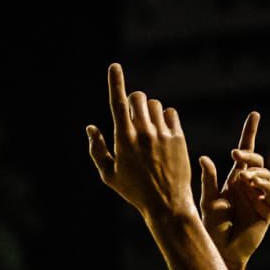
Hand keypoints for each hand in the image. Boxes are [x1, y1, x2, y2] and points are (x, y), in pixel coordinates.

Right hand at [86, 64, 195, 222]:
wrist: (166, 203)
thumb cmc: (134, 191)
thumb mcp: (108, 175)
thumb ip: (96, 149)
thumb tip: (91, 128)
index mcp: (124, 140)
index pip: (118, 103)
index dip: (115, 82)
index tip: (115, 66)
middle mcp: (144, 133)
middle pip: (138, 98)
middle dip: (133, 101)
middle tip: (132, 114)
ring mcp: (163, 134)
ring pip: (154, 105)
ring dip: (148, 111)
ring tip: (148, 128)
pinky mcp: (178, 137)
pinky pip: (170, 114)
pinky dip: (164, 118)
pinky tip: (161, 131)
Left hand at [197, 111, 269, 268]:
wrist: (220, 249)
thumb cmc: (212, 226)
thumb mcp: (207, 200)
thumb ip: (208, 180)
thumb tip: (204, 158)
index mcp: (235, 179)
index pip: (245, 152)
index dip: (249, 133)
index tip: (254, 115)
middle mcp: (249, 186)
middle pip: (257, 161)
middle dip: (249, 154)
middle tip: (236, 155)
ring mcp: (260, 197)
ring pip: (266, 175)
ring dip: (256, 172)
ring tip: (243, 177)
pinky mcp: (267, 211)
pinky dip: (265, 186)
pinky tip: (253, 185)